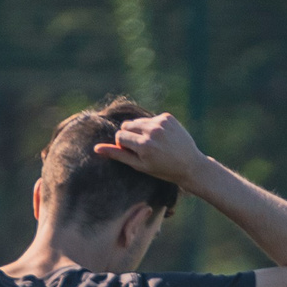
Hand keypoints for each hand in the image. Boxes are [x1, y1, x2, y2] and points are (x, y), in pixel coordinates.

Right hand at [93, 113, 208, 188]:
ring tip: (153, 144)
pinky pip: (150, 119)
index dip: (124, 146)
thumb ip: (118, 155)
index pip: (120, 136)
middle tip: (142, 149)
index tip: (134, 153)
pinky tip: (163, 138)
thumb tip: (96, 148)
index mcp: (143, 145)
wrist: (190, 165)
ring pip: (138, 121)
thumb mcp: (139, 165)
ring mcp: (161, 122)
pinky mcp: (168, 117)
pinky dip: (152, 127)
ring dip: (140, 131)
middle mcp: (152, 131)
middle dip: (130, 136)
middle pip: (126, 126)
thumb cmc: (163, 170)